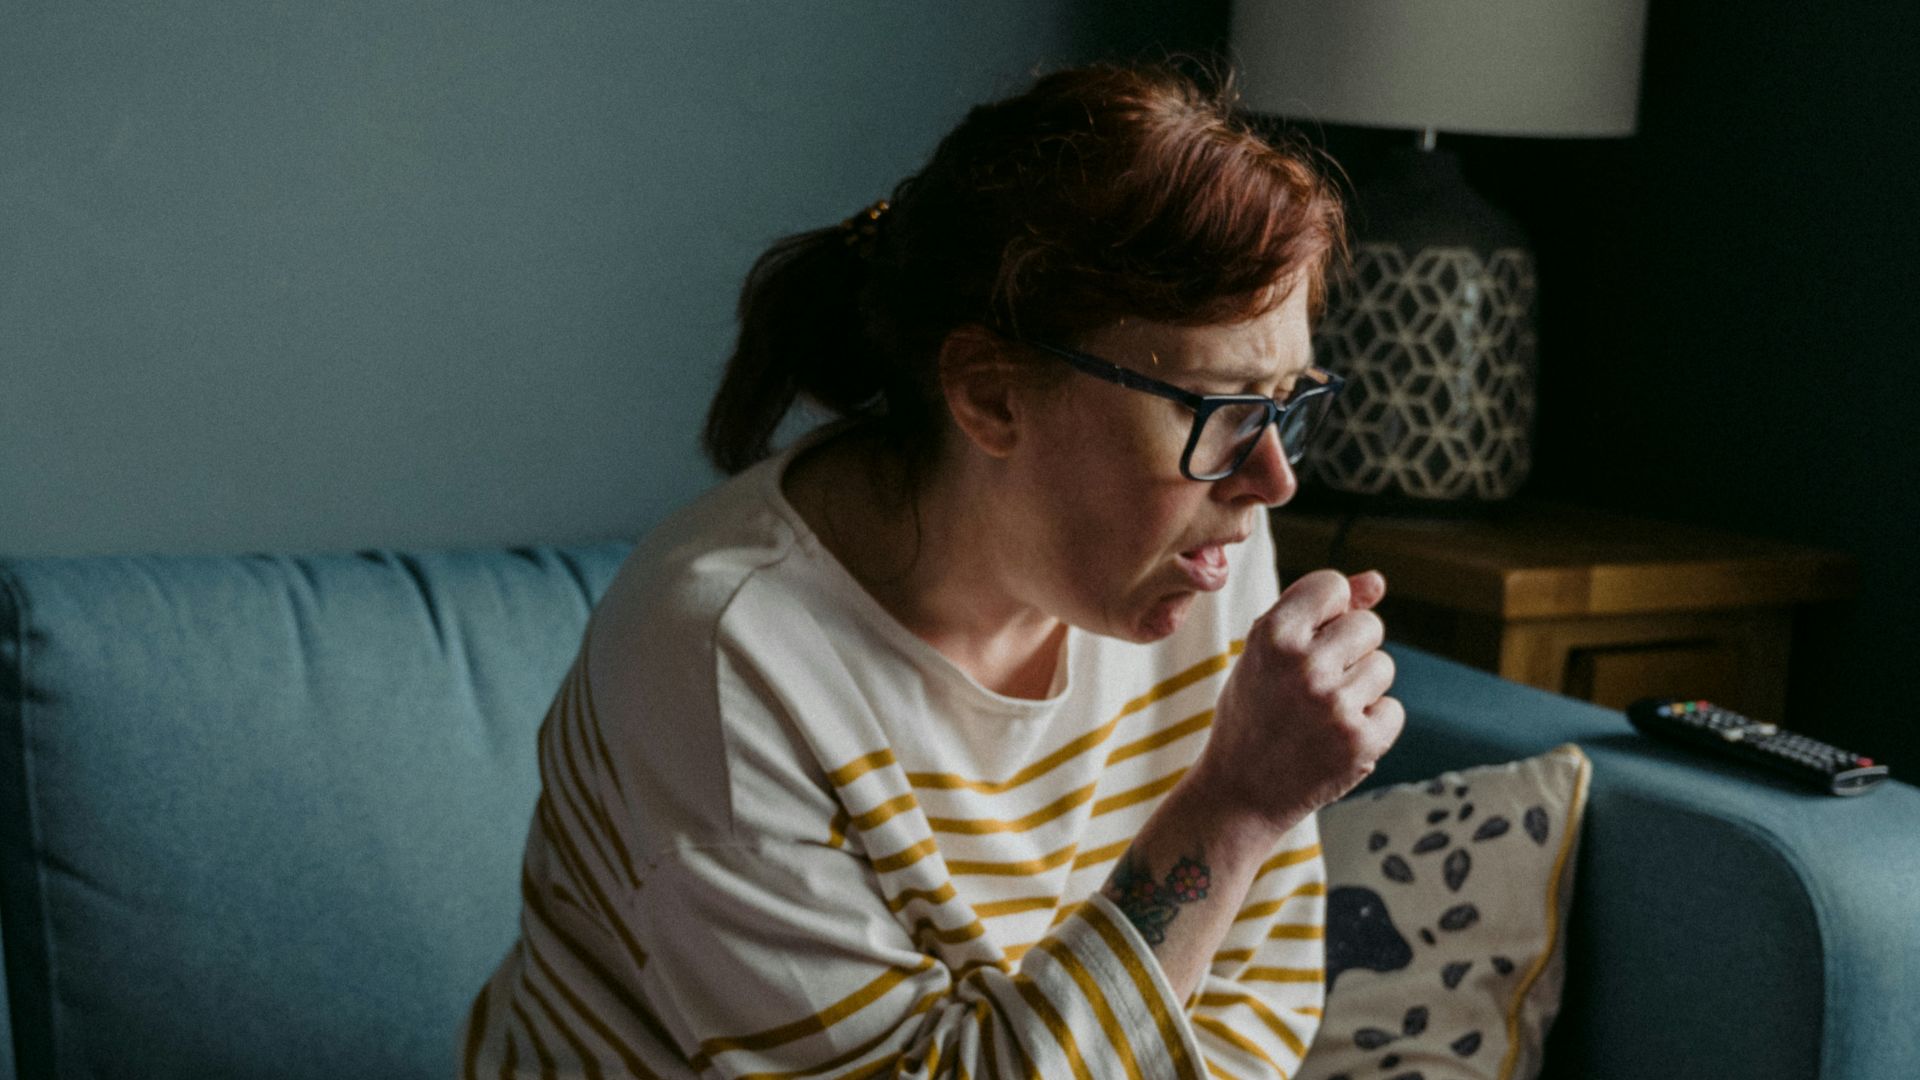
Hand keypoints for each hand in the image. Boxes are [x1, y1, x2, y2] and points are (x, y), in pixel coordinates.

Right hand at [1189, 569, 1405, 836]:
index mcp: (1272, 634)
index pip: (1333, 585)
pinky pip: (1393, 710)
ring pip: (1383, 667)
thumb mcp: (1267, 652)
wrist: (1239, 792)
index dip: (1328, 610)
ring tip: (1321, 713)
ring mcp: (1334, 706)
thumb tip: (1378, 581)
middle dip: (1350, 649)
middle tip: (1313, 684)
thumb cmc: (1255, 711)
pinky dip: (1372, 725)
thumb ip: (1319, 610)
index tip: (1307, 637)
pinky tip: (1335, 739)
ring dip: (1361, 688)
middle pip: (1369, 625)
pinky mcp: (1360, 743)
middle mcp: (1304, 665)